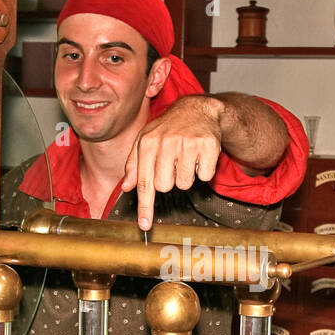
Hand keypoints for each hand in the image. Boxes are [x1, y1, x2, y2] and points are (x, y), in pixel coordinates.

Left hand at [121, 95, 221, 229]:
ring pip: (184, 183)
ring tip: (186, 157)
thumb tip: (126, 186)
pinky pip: (204, 176)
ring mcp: (188, 144)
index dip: (144, 206)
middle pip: (165, 186)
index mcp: (148, 143)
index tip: (144, 225)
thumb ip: (134, 164)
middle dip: (170, 179)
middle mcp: (166, 142)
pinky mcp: (208, 145)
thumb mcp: (145, 140)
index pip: (144, 181)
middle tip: (173, 163)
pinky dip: (203, 170)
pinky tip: (199, 156)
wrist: (197, 110)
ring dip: (186, 175)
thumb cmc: (168, 129)